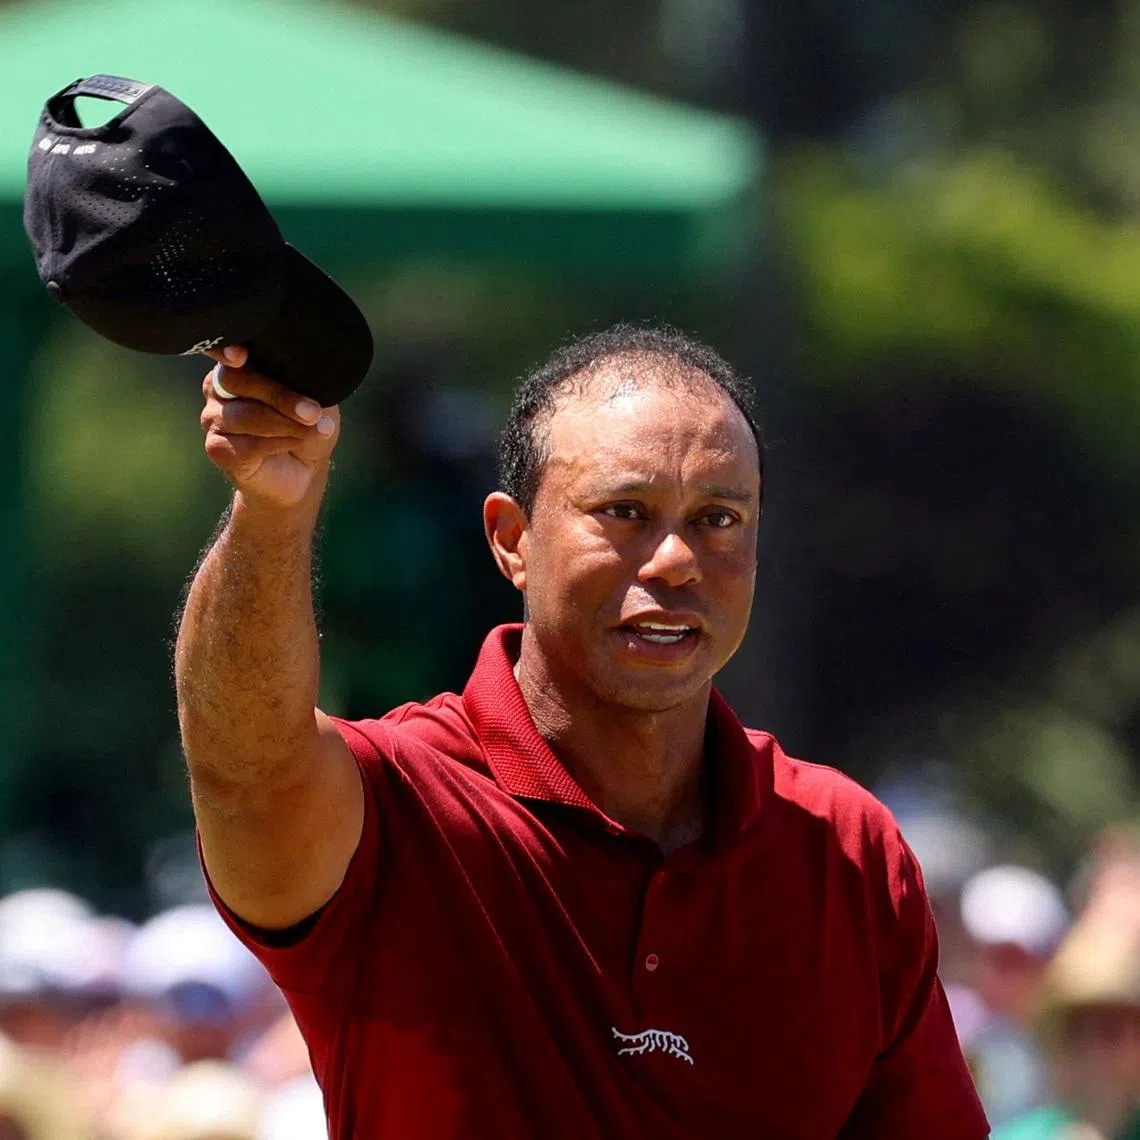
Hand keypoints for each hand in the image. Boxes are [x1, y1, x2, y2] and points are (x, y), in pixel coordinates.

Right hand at [200, 345, 339, 508]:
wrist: (303, 471)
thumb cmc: (307, 424)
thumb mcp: (316, 395)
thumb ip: (304, 377)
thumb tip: (307, 366)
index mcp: (240, 364)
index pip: (226, 349)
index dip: (227, 350)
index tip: (240, 356)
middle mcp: (218, 387)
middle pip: (237, 380)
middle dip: (280, 396)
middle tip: (313, 412)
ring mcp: (213, 418)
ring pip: (246, 415)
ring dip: (287, 424)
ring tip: (316, 430)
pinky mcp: (217, 448)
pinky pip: (246, 444)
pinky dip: (278, 444)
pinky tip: (295, 443)